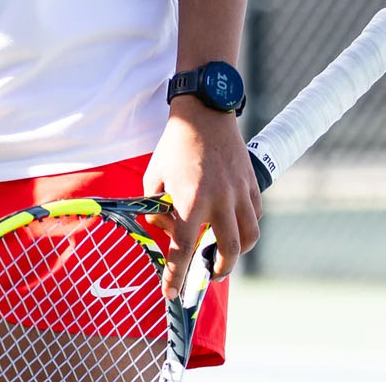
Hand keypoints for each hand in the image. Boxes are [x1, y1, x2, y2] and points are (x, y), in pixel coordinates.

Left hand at [144, 97, 261, 296]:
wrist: (204, 115)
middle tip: (206, 275)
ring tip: (222, 255)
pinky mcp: (253, 186)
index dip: (175, 274)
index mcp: (191, 199)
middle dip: (217, 270)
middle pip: (228, 251)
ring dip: (236, 253)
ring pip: (248, 238)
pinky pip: (254, 218)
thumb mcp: (154, 176)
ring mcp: (240, 194)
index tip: (171, 294)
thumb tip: (166, 232)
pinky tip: (233, 227)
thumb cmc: (174, 147)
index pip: (182, 247)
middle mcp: (220, 200)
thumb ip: (157, 208)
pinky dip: (246, 229)